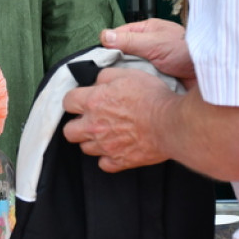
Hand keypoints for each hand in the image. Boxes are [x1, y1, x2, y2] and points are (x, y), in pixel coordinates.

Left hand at [62, 66, 180, 172]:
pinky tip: (115, 149)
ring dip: (92, 141)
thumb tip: (96, 82)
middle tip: (88, 120)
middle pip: (69, 131)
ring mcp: (106, 146)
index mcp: (93, 101)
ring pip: (85, 148)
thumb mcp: (127, 74)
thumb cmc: (151, 97)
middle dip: (76, 125)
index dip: (73, 100)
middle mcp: (94, 126)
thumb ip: (105, 76)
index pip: (67, 102)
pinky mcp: (120, 161)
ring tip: (104, 134)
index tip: (80, 101)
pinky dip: (107, 158)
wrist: (170, 123)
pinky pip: (104, 164)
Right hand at [101, 18, 195, 88]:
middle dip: (116, 66)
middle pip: (123, 55)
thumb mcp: (155, 43)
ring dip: (127, 78)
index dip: (107, 47)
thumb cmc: (187, 50)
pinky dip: (137, 87)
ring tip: (117, 88)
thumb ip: (130, 41)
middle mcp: (147, 47)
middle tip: (106, 78)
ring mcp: (152, 64)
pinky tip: (131, 95)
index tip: (98, 59)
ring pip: (131, 71)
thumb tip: (104, 36)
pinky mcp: (158, 79)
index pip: (118, 36)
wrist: (211, 74)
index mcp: (146, 32)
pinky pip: (141, 83)